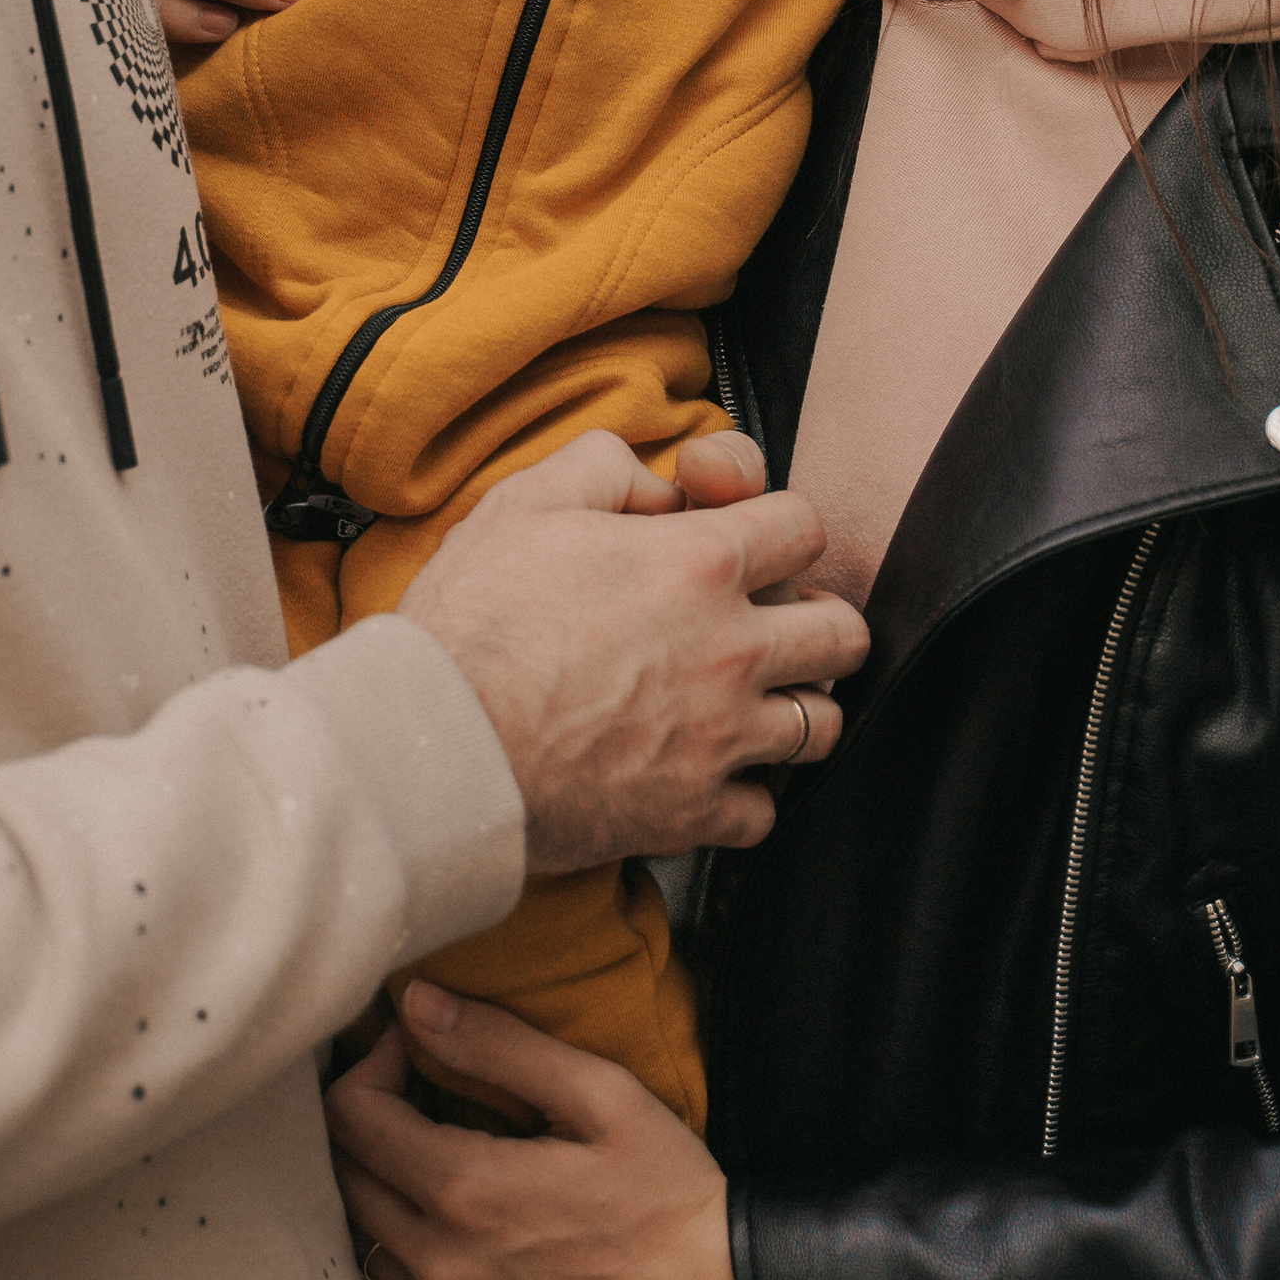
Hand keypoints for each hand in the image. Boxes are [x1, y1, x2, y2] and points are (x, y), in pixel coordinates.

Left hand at [328, 988, 752, 1279]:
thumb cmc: (667, 1195)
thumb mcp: (600, 1095)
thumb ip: (499, 1044)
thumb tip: (416, 1004)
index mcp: (464, 1191)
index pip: (351, 1115)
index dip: (372, 1065)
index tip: (416, 1049)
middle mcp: (437, 1267)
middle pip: (340, 1176)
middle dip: (367, 1119)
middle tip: (418, 1092)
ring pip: (355, 1242)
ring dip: (374, 1188)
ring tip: (427, 1155)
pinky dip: (392, 1257)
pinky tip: (439, 1228)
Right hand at [399, 428, 864, 874]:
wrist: (437, 744)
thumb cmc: (473, 621)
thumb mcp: (525, 502)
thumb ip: (606, 466)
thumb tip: (656, 482)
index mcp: (699, 562)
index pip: (806, 526)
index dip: (778, 526)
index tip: (748, 545)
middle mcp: (730, 650)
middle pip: (843, 633)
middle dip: (814, 621)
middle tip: (771, 626)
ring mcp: (720, 738)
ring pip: (822, 726)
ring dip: (793, 709)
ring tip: (748, 704)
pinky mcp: (694, 813)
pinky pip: (764, 811)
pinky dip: (742, 795)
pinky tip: (703, 774)